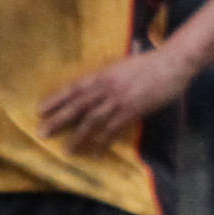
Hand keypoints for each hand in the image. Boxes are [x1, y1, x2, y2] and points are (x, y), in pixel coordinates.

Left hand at [39, 45, 192, 149]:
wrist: (172, 63)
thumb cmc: (150, 62)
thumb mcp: (123, 64)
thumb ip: (110, 74)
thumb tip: (98, 80)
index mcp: (103, 73)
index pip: (74, 88)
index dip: (56, 99)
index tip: (41, 110)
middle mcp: (107, 87)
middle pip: (77, 106)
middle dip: (58, 120)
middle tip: (42, 133)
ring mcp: (120, 100)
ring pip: (92, 120)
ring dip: (78, 137)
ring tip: (67, 150)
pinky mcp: (133, 110)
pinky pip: (114, 130)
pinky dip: (103, 142)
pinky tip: (95, 152)